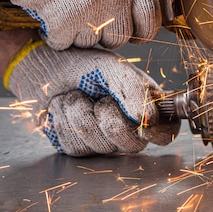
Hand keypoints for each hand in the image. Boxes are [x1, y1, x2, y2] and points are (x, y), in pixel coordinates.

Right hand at [0, 0, 159, 49]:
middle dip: (105, 34)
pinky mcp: (64, 25)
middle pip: (120, 37)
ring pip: (91, 42)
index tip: (136, 34)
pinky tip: (47, 13)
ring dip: (77, 32)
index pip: (150, 17)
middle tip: (88, 20)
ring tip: (63, 7)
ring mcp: (91, 13)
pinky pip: (63, 43)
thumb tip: (130, 4)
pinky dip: (53, 34)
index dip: (143, 30)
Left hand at [6, 40, 178, 155]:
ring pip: (102, 145)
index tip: (144, 124)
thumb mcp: (114, 70)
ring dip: (83, 115)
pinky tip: (64, 108)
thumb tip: (149, 118)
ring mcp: (102, 139)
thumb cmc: (84, 65)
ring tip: (76, 96)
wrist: (45, 68)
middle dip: (112, 120)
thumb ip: (136, 92)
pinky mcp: (77, 146)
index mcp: (146, 105)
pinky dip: (65, 123)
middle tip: (101, 100)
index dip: (159, 132)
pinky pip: (76, 146)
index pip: (167, 131)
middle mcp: (128, 126)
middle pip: (134, 144)